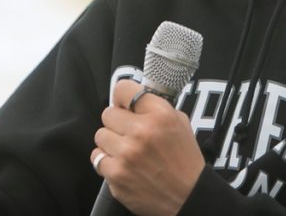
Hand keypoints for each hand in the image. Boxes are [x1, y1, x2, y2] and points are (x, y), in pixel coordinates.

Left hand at [91, 79, 204, 215]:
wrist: (188, 196)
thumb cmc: (184, 160)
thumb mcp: (180, 123)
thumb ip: (155, 107)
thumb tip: (132, 100)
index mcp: (160, 115)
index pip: (123, 89)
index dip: (122, 97)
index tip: (124, 104)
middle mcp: (141, 132)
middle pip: (108, 113)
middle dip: (117, 121)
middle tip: (129, 131)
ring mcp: (126, 155)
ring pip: (100, 135)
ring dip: (111, 142)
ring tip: (126, 149)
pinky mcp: (116, 176)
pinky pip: (97, 158)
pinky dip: (107, 161)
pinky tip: (122, 164)